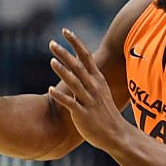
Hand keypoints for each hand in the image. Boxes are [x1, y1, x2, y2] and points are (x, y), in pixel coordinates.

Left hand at [48, 29, 126, 150]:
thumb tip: (77, 66)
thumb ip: (88, 79)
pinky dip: (60, 96)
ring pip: (74, 82)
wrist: (116, 134)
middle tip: (52, 43)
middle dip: (65, 54)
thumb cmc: (104, 112)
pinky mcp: (83, 114)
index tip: (65, 31)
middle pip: (78, 66)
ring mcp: (88, 100)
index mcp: (97, 79)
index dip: (75, 43)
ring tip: (51, 61)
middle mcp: (93, 87)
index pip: (86, 56)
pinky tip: (50, 90)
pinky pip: (70, 103)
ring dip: (62, 71)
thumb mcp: (99, 91)